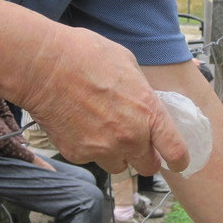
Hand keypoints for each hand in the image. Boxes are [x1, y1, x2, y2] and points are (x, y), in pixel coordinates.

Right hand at [18, 26, 189, 176]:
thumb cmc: (86, 56)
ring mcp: (103, 149)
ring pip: (118, 165)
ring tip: (101, 128)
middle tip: (135, 142)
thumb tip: (145, 103)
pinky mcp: (77, 154)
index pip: (175, 151)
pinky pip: (91, 158)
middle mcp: (130, 137)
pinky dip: (88, 147)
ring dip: (115, 153)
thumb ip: (142, 92)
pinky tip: (78, 124)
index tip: (176, 162)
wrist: (44, 66)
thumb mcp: (128, 64)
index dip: (178, 160)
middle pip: (147, 167)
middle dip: (144, 156)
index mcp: (149, 113)